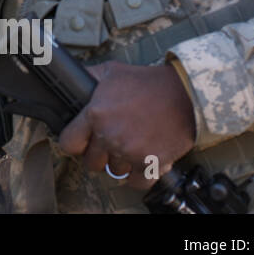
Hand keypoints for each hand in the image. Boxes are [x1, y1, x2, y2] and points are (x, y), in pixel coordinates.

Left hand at [57, 61, 196, 189]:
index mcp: (95, 114)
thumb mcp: (111, 71)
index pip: (69, 144)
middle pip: (91, 162)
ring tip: (129, 146)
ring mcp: (130, 152)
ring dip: (120, 162)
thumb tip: (70, 80)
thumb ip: (88, 78)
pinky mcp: (151, 163)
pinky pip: (136, 182)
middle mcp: (109, 136)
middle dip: (98, 154)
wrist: (184, 93)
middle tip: (108, 143)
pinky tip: (139, 163)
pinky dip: (137, 176)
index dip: (74, 143)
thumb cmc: (147, 82)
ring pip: (114, 171)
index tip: (82, 140)